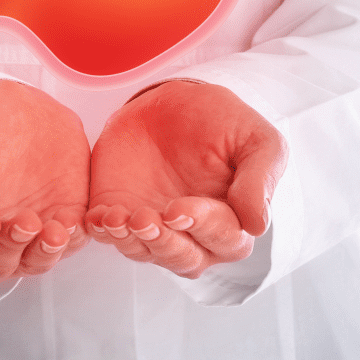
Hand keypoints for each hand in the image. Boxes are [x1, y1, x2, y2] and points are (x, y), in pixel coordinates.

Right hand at [0, 80, 90, 285]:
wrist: (8, 100)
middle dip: (8, 248)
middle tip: (23, 221)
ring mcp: (26, 233)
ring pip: (32, 262)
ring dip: (42, 253)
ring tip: (54, 230)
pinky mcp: (62, 217)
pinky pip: (70, 241)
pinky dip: (73, 239)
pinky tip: (74, 224)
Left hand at [87, 80, 286, 278]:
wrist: (174, 101)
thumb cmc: (222, 122)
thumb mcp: (255, 140)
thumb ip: (260, 178)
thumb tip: (258, 224)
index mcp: (232, 222)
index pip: (224, 239)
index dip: (202, 227)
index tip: (180, 209)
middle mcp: (194, 235)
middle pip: (183, 259)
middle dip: (163, 242)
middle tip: (146, 218)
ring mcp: (155, 227)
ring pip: (144, 252)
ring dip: (130, 240)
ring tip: (118, 217)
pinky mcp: (121, 213)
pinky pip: (110, 235)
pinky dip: (103, 231)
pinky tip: (99, 217)